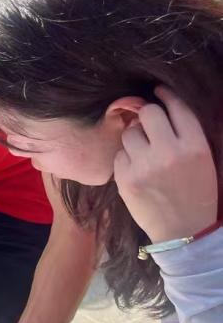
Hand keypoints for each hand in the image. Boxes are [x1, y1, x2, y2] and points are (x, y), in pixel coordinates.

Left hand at [114, 87, 217, 243]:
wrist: (184, 231)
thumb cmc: (196, 193)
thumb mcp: (203, 161)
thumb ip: (185, 134)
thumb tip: (162, 105)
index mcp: (195, 147)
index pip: (177, 108)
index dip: (166, 95)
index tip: (158, 91)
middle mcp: (169, 152)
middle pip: (148, 112)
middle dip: (146, 115)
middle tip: (149, 124)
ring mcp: (145, 166)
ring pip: (129, 132)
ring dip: (135, 138)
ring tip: (145, 153)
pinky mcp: (126, 178)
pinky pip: (119, 154)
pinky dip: (126, 158)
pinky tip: (137, 169)